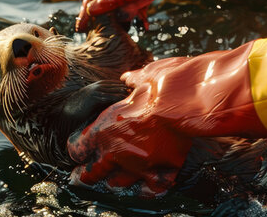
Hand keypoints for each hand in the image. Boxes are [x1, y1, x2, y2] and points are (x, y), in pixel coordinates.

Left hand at [67, 42, 266, 196]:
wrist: (190, 102)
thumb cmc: (166, 85)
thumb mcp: (144, 77)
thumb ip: (133, 81)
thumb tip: (129, 78)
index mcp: (104, 128)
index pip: (78, 147)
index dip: (76, 149)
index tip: (77, 150)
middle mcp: (116, 151)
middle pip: (91, 173)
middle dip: (85, 175)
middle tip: (80, 177)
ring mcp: (138, 166)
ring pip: (118, 183)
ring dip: (114, 181)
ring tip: (112, 182)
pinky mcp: (161, 174)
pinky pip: (149, 189)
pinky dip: (147, 188)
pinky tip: (144, 187)